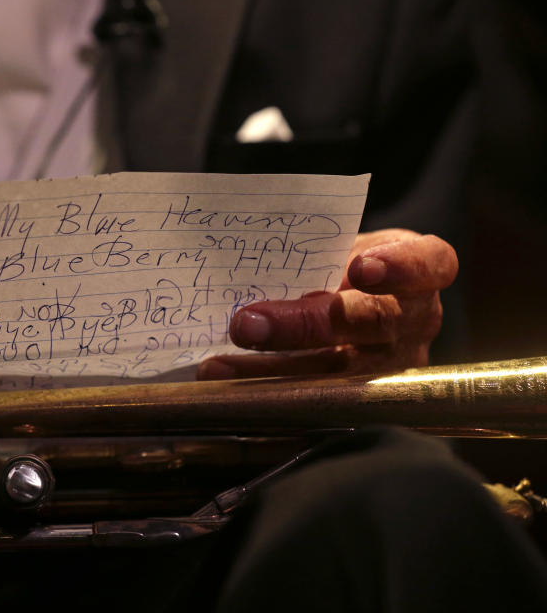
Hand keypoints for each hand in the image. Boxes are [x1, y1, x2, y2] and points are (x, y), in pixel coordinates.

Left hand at [198, 230, 457, 379]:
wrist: (354, 302)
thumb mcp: (340, 246)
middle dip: (307, 324)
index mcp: (419, 273)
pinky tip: (225, 381)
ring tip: (221, 364)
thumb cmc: (344, 266)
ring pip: (337, 372)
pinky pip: (311, 403)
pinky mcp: (362, 400)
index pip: (430, 265)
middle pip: (371, 323)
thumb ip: (312, 251)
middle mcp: (412, 322)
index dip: (401, 267)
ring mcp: (390, 367)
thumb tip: (244, 257)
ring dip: (273, 368)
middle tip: (249, 323)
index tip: (361, 266)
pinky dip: (263, 393)